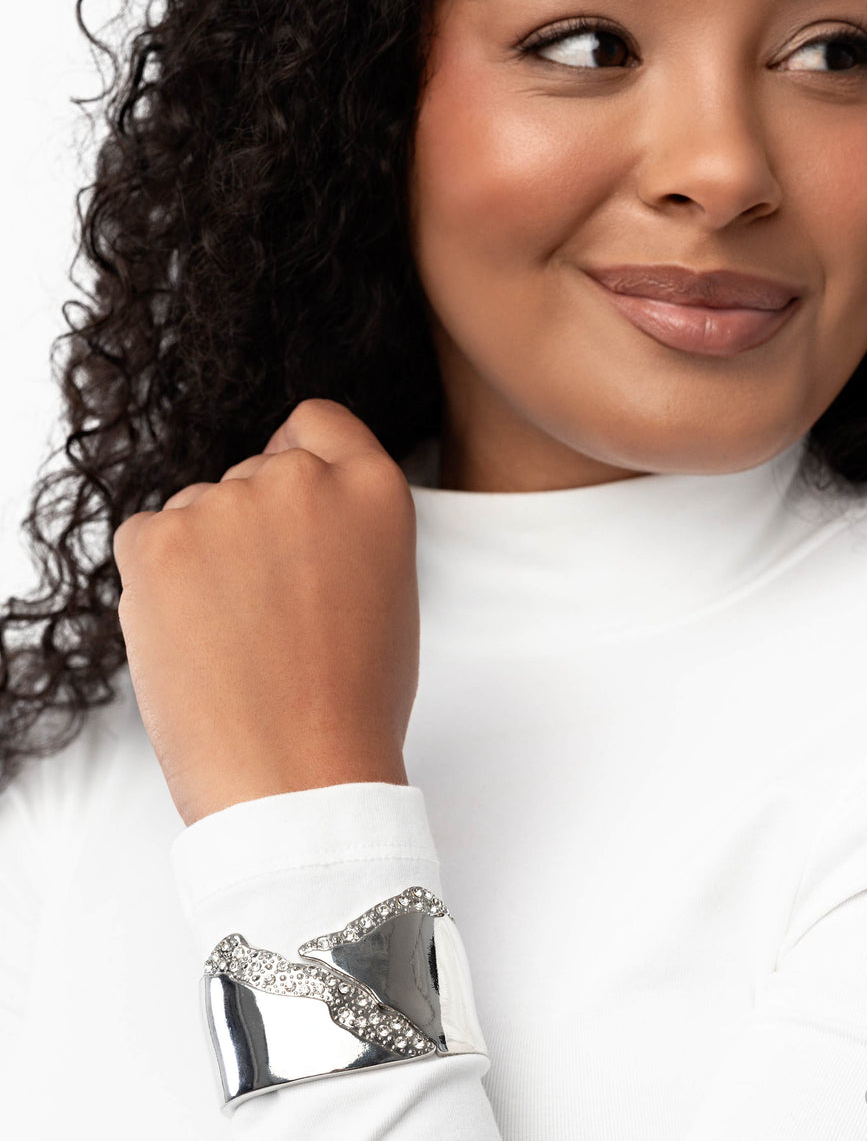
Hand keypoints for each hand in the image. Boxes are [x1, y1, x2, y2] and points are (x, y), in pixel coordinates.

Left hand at [112, 398, 417, 825]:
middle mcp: (300, 479)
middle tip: (268, 606)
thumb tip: (288, 511)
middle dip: (253, 525)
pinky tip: (194, 635)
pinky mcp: (156, 542)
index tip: (289, 508)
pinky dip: (160, 580)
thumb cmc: (352, 701)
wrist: (299, 776)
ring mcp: (225, 505)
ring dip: (206, 556)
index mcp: (372, 488)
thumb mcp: (386, 587)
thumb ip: (344, 526)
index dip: (299, 461)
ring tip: (234, 636)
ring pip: (197, 509)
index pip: (317, 424)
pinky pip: (147, 539)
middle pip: (252, 472)